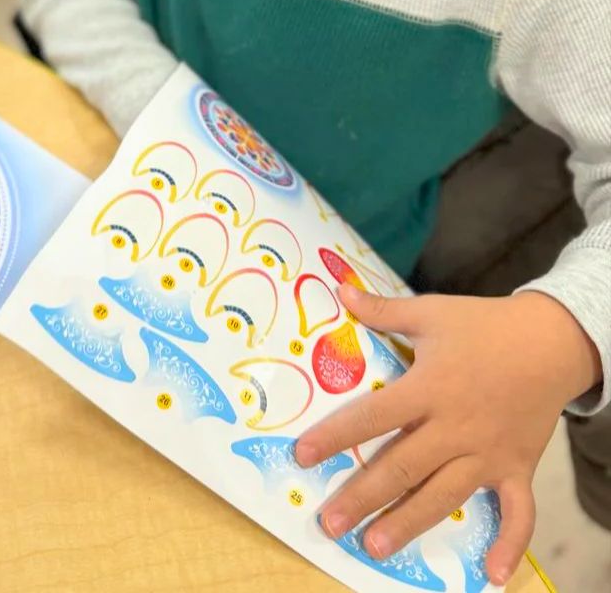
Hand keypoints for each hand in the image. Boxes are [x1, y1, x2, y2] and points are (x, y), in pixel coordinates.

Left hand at [296, 284, 600, 585]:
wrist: (552, 340)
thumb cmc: (484, 325)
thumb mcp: (431, 312)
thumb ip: (383, 310)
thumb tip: (340, 290)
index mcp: (430, 388)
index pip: (374, 416)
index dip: (336, 436)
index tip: (303, 455)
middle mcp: (455, 427)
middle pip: (403, 467)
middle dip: (363, 496)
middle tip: (330, 522)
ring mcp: (488, 453)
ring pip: (444, 495)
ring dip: (409, 523)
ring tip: (375, 547)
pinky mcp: (517, 467)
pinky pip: (516, 513)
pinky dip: (508, 544)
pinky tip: (491, 575)